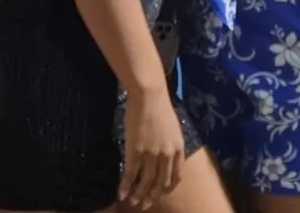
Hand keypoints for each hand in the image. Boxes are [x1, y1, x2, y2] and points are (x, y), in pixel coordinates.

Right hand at [119, 86, 184, 209]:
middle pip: (160, 183)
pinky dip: (125, 186)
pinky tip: (121, 193)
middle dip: (152, 196)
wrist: (149, 96)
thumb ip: (171, 146)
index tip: (160, 194)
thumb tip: (166, 159)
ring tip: (133, 201)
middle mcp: (167, 155)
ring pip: (145, 182)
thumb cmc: (160, 109)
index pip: (175, 177)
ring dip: (138, 195)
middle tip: (144, 204)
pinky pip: (131, 174)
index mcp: (178, 149)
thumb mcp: (173, 130)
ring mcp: (152, 154)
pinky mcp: (136, 151)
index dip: (167, 189)